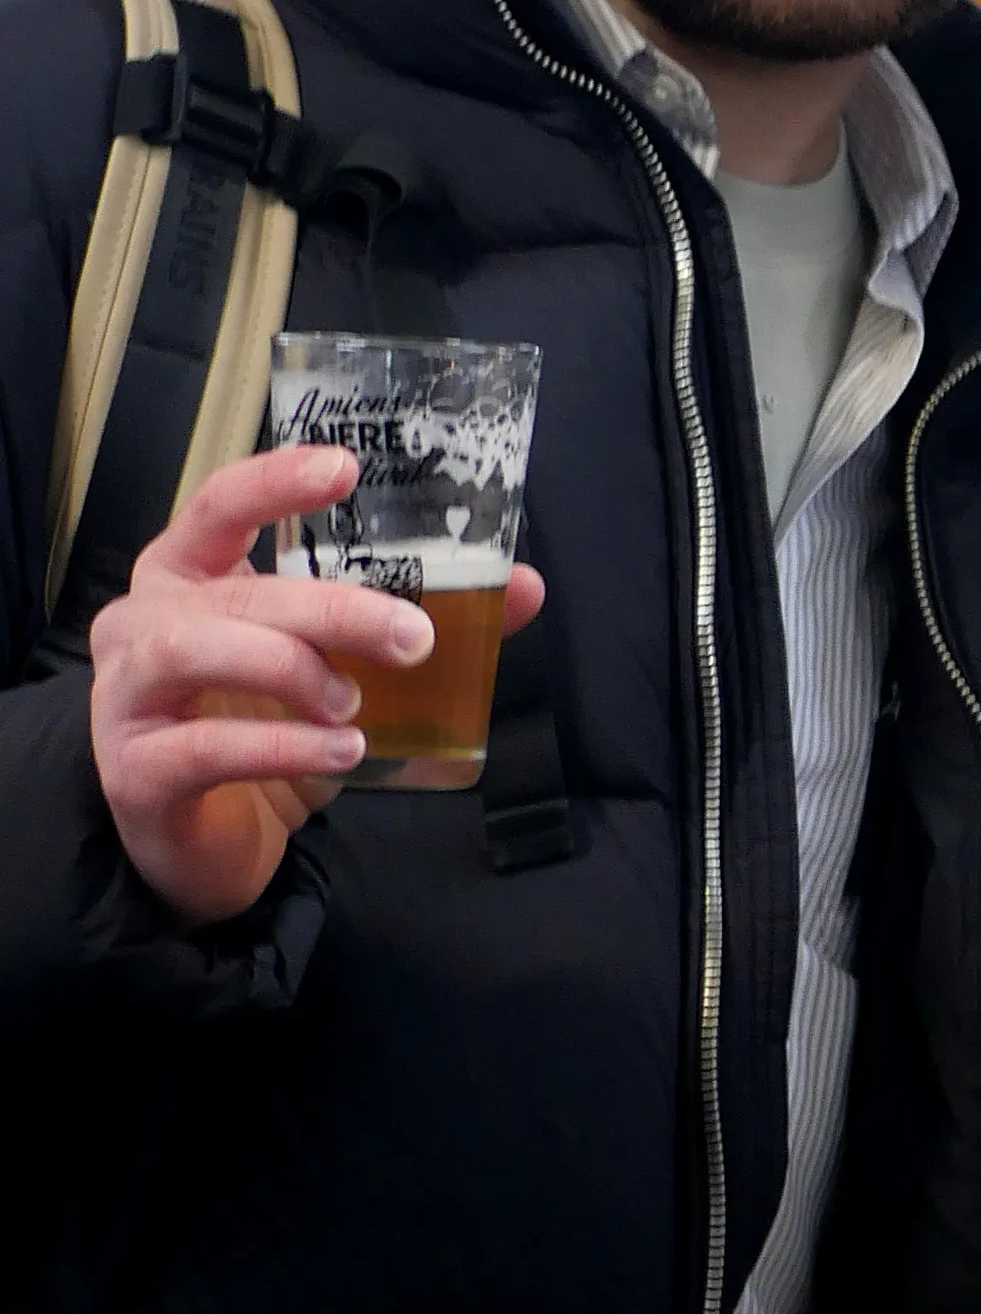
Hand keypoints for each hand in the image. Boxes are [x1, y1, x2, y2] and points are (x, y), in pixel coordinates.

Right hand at [86, 447, 546, 928]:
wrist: (210, 845)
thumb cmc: (266, 734)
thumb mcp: (345, 671)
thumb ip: (415, 622)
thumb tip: (520, 586)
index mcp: (188, 576)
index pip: (219, 505)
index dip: (275, 481)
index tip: (346, 469)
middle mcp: (143, 624)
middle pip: (234, 590)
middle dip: (332, 607)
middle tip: (411, 636)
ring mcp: (127, 697)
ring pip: (196, 649)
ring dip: (292, 668)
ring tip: (354, 703)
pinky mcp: (135, 772)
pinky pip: (205, 745)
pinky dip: (283, 746)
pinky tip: (342, 753)